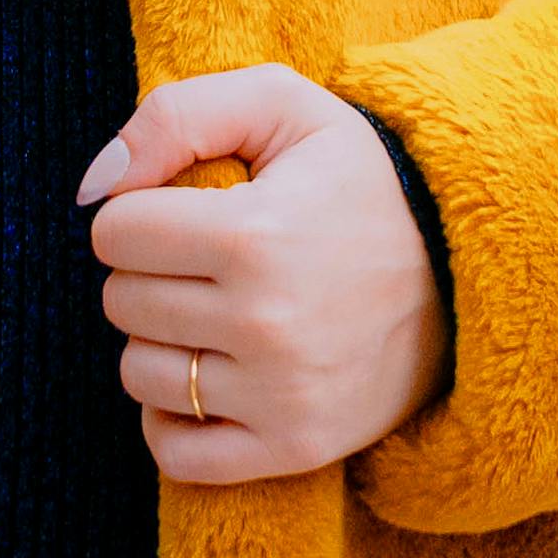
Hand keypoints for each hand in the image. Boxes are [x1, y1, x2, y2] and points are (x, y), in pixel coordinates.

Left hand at [80, 63, 445, 480]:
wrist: (463, 270)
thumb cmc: (356, 180)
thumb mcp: (281, 105)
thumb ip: (175, 116)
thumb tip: (94, 188)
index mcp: (256, 236)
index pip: (115, 232)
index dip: (139, 212)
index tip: (185, 209)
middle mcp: (266, 324)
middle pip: (122, 303)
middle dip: (150, 272)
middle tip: (207, 259)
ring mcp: (280, 397)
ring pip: (138, 374)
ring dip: (161, 340)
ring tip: (216, 312)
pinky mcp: (293, 449)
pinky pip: (174, 453)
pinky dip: (174, 417)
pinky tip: (210, 375)